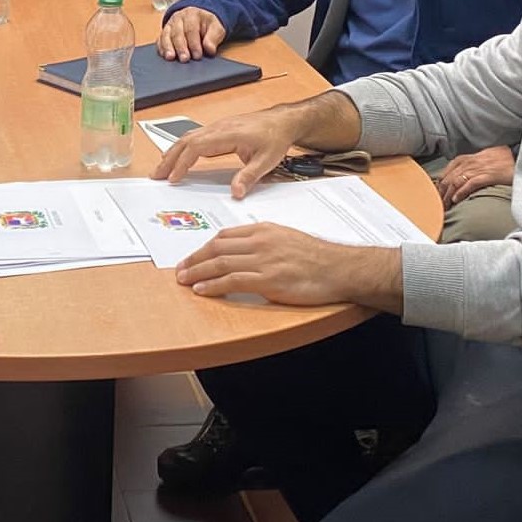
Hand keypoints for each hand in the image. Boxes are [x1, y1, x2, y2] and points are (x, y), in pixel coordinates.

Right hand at [152, 109, 304, 196]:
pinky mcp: (218, 130)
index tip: (173, 178)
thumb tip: (235, 193)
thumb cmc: (275, 137)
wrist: (282, 121)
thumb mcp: (267, 160)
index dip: (183, 162)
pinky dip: (182, 149)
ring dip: (172, 153)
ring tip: (161, 170)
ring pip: (187, 138)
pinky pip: (194, 138)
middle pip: (185, 141)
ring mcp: (216, 128)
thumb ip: (249, 177)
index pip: (196, 147)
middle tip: (156, 176)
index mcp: (227, 134)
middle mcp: (218, 128)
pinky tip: (177, 158)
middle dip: (169, 159)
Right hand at [158, 5, 225, 61]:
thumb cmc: (207, 25)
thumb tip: (210, 49)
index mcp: (192, 14)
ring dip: (168, 47)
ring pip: (166, 35)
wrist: (199, 18)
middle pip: (177, 33)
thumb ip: (214, 38)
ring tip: (171, 57)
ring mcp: (170, 25)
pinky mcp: (164, 32)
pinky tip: (164, 55)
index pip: (191, 29)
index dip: (194, 43)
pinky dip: (161, 47)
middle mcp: (178, 18)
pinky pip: (160, 39)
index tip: (197, 55)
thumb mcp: (216, 28)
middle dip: (180, 47)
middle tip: (184, 59)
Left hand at [175, 222, 400, 310]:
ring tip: (184, 281)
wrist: (340, 268)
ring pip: (220, 263)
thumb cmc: (318, 257)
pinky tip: (202, 290)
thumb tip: (245, 254)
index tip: (193, 256)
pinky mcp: (268, 279)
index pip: (225, 236)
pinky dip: (214, 286)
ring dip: (198, 272)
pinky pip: (233, 281)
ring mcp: (263, 260)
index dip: (205, 247)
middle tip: (180, 270)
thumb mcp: (287, 240)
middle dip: (195, 259)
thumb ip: (265, 243)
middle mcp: (260, 241)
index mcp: (264, 230)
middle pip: (217, 248)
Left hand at [437, 145, 514, 208]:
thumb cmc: (503, 159)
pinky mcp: (488, 175)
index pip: (447, 171)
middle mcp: (471, 162)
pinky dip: (461, 192)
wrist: (520, 156)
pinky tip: (456, 200)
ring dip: (448, 195)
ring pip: (456, 182)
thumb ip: (472, 165)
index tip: (437, 194)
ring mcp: (479, 168)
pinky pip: (470, 184)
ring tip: (445, 205)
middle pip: (449, 178)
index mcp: (468, 158)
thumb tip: (461, 176)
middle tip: (438, 204)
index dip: (440, 183)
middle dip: (441, 192)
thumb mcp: (484, 159)